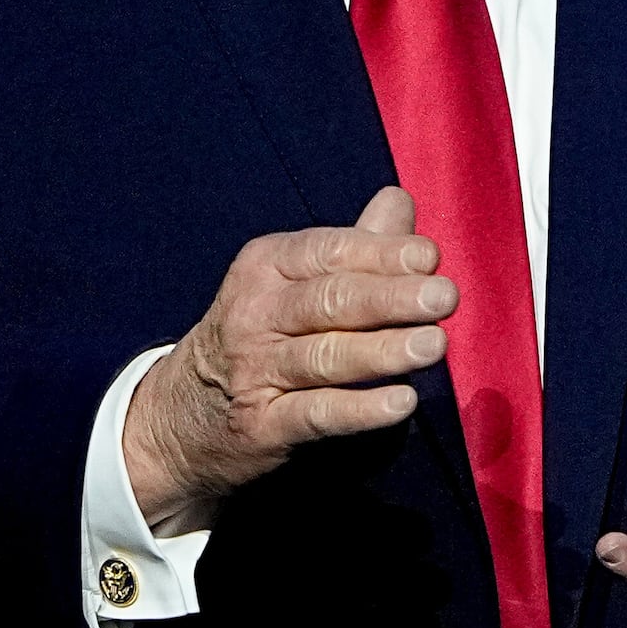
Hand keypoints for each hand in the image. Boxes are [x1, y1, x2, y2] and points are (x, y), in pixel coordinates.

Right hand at [123, 187, 454, 533]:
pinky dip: (359, 409)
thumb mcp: (291, 283)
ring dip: (383, 350)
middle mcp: (255, 313)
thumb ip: (353, 246)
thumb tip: (400, 201)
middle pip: (329, 300)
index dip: (380, 254)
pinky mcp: (261, 426)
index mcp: (265, 267)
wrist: (182, 418)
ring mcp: (255, 371)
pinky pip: (316, 414)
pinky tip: (401, 404)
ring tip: (434, 345)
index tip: (430, 257)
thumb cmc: (259, 337)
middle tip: (444, 297)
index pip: (328, 252)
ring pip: (325, 356)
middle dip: (390, 297)